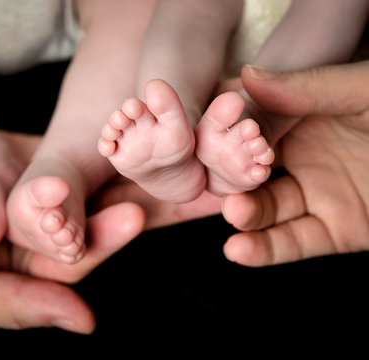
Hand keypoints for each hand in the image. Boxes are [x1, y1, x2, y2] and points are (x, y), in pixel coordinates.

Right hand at [0, 136, 143, 332]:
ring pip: (86, 185)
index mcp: (27, 271)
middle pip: (93, 220)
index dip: (105, 239)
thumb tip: (83, 321)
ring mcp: (36, 197)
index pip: (77, 258)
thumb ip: (14, 303)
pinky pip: (65, 155)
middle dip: (130, 202)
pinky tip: (123, 126)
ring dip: (121, 168)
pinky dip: (93, 144)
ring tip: (160, 146)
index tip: (133, 216)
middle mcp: (39, 236)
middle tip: (167, 180)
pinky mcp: (31, 165)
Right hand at [222, 62, 368, 265]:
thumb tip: (248, 76)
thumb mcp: (362, 91)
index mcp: (301, 117)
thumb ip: (306, 88)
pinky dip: (266, 249)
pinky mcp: (335, 230)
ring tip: (234, 213)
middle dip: (230, 178)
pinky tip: (240, 249)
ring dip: (244, 215)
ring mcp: (316, 194)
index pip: (248, 126)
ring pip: (266, 210)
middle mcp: (301, 156)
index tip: (207, 140)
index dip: (225, 134)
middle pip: (248, 171)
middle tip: (222, 182)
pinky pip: (294, 242)